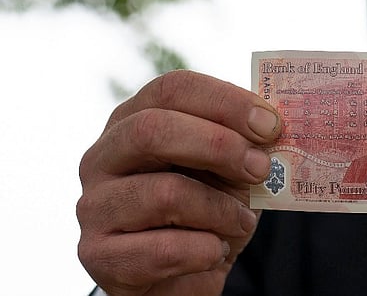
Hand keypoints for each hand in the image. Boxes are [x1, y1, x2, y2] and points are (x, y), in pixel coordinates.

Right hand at [77, 70, 279, 294]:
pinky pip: (161, 250)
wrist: (185, 276)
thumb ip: (246, 144)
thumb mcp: (232, 170)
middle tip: (260, 168)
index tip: (270, 125)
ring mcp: (93, 205)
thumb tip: (273, 124)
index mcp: (135, 120)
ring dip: (220, 210)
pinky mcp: (97, 255)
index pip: (172, 89)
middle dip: (218, 146)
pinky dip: (202, 251)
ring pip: (163, 193)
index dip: (225, 102)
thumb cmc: (208, 211)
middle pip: (152, 129)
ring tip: (240, 222)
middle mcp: (103, 156)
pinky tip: (212, 251)